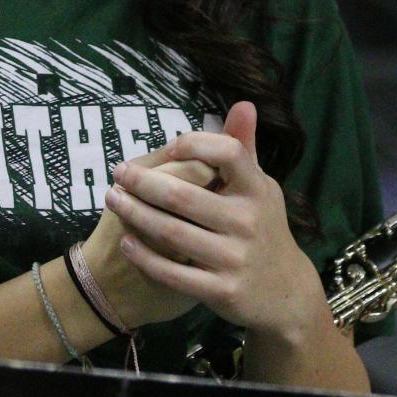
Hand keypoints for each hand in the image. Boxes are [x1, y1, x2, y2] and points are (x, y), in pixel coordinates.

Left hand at [103, 102, 331, 345]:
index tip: (166, 149)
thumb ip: (243, 147)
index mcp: (257, 190)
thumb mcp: (260, 187)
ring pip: (172, 232)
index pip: (227, 153)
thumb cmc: (263, 227)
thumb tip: (244, 103)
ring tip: (112, 199)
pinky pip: (174, 273)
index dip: (193, 144)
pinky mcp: (223, 291)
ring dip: (134, 214)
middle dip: (142, 182)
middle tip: (118, 172)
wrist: (285, 292)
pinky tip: (126, 242)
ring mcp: (236, 258)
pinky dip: (145, 257)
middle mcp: (249, 221)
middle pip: (183, 195)